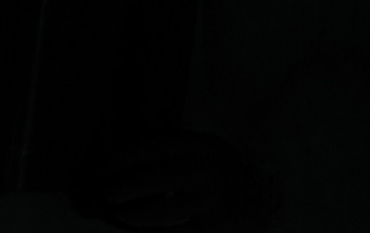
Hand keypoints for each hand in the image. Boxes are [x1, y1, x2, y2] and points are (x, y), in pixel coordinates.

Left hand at [70, 131, 280, 230]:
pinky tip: (144, 232)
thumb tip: (123, 167)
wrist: (263, 197)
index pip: (150, 147)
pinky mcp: (218, 228)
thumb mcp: (202, 150)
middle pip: (150, 180)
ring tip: (122, 216)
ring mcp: (214, 200)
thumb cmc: (220, 171)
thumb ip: (171, 153)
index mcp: (199, 144)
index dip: (121, 160)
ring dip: (133, 216)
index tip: (105, 170)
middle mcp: (207, 169)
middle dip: (121, 190)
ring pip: (160, 212)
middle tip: (107, 196)